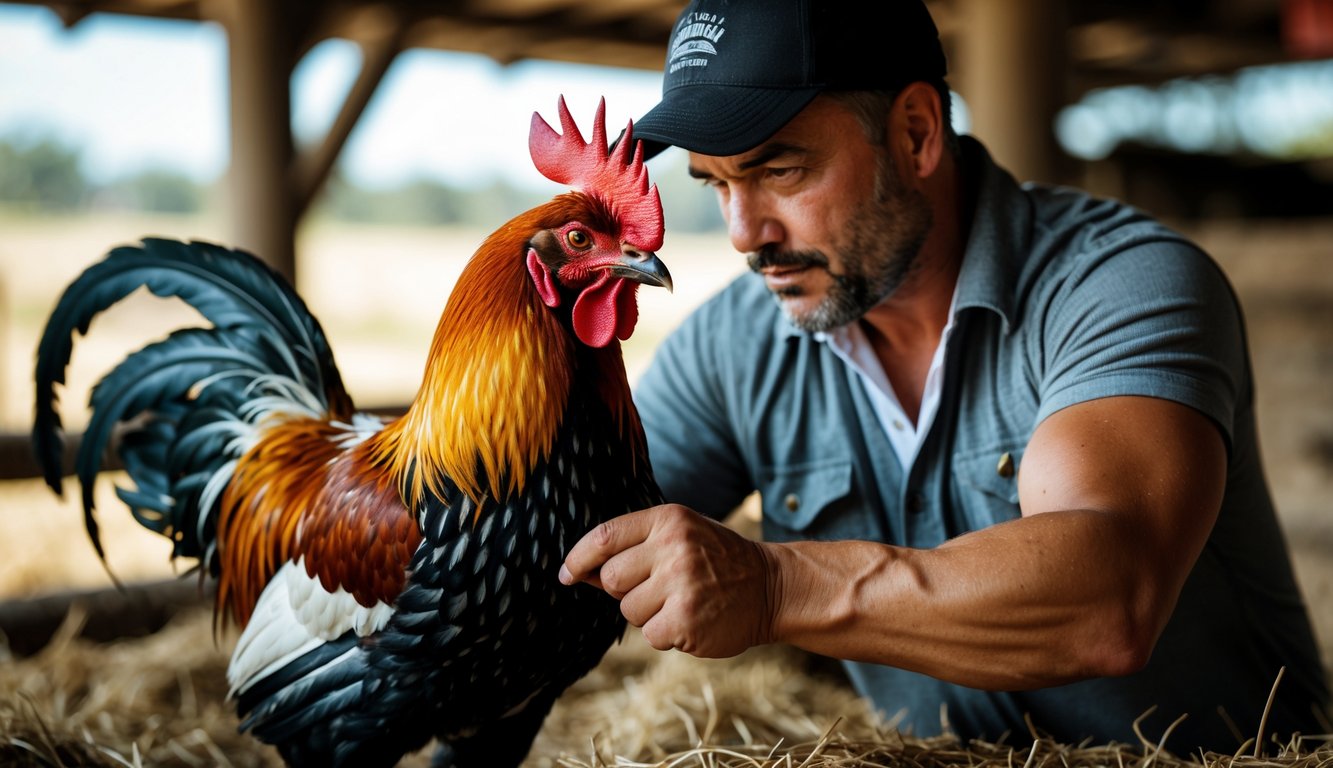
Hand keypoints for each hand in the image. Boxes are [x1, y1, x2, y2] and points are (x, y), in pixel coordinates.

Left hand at [559, 504, 776, 657]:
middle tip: (661, 589)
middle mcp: (674, 547)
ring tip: (684, 602)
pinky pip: (650, 635)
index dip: (578, 557)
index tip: (565, 573)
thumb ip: (631, 551)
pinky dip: (667, 634)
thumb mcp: (678, 539)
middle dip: (627, 590)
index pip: (605, 537)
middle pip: (613, 578)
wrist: (771, 587)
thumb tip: (575, 572)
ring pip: (629, 610)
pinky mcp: (686, 620)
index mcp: (668, 520)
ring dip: (650, 614)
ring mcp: (681, 584)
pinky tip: (693, 620)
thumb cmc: (716, 563)